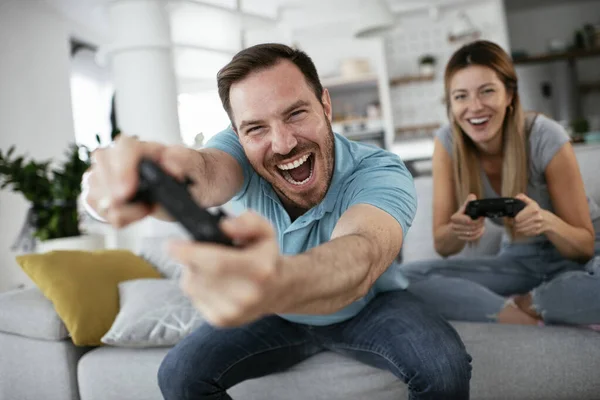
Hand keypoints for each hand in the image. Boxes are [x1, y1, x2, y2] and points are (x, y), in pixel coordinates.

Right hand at [84, 135, 195, 226]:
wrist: (186, 185)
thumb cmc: (187, 172)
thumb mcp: (192, 165)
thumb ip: (183, 160)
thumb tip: (170, 163)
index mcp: (143, 146)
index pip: (124, 147)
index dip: (123, 168)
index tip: (128, 191)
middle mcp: (119, 156)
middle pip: (102, 163)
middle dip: (114, 190)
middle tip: (139, 208)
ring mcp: (106, 173)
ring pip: (95, 187)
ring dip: (119, 208)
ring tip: (145, 209)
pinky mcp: (101, 193)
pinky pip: (95, 206)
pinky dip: (114, 216)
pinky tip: (134, 215)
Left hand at [168, 211, 281, 327]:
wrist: (276, 291)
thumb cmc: (264, 257)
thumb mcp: (265, 231)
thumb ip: (248, 221)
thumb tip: (224, 226)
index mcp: (258, 269)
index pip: (215, 262)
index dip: (187, 252)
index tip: (170, 244)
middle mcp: (246, 294)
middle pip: (198, 273)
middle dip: (189, 258)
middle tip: (195, 250)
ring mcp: (233, 311)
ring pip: (191, 286)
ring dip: (192, 272)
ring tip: (209, 266)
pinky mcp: (221, 321)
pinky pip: (194, 298)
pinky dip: (196, 287)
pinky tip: (210, 281)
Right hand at [450, 194, 484, 241]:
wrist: (453, 228)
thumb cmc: (460, 217)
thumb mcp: (463, 208)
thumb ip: (468, 202)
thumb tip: (472, 196)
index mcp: (455, 218)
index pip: (467, 220)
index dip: (477, 219)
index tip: (481, 216)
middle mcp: (455, 226)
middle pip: (472, 227)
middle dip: (480, 223)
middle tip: (483, 219)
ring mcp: (458, 233)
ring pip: (473, 232)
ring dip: (480, 228)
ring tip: (482, 224)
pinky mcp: (462, 238)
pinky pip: (473, 238)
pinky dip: (479, 234)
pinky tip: (481, 230)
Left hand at [513, 193, 548, 236]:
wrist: (548, 220)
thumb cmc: (537, 211)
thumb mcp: (531, 202)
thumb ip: (523, 198)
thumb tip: (516, 197)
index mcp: (533, 209)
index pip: (517, 218)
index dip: (512, 218)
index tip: (511, 218)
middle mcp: (536, 217)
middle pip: (518, 224)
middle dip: (513, 224)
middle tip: (512, 222)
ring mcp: (537, 225)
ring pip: (520, 230)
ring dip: (516, 228)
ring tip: (516, 225)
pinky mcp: (537, 231)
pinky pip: (525, 233)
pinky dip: (522, 231)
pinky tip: (522, 228)